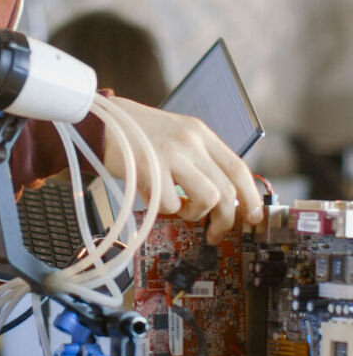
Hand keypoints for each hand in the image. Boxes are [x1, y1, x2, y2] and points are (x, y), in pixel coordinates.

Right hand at [103, 96, 263, 243]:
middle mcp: (190, 142)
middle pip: (227, 190)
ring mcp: (171, 155)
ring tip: (178, 209)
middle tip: (215, 232)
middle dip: (226, 219)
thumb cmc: (136, 136)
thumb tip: (218, 197)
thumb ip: (196, 159)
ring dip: (194, 214)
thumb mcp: (174, 137)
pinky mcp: (150, 169)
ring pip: (207, 198)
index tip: (253, 216)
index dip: (251, 196)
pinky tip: (154, 199)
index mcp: (200, 133)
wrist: (102, 123)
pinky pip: (171, 204)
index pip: (238, 167)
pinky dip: (165, 211)